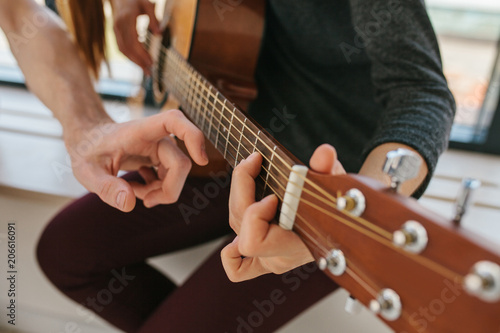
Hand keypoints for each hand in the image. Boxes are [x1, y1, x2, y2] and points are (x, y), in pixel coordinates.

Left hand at [66, 110, 207, 211]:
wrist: (87, 141)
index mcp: (141, 131)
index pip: (175, 121)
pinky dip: (157, 189)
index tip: (201, 160)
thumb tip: (129, 204)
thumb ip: (106, 187)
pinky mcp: (160, 158)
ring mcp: (160, 148)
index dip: (193, 137)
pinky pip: (170, 178)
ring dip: (160, 191)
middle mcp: (156, 138)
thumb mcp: (87, 172)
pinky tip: (136, 188)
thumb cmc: (87, 150)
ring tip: (131, 192)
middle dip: (167, 190)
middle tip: (143, 202)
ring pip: (178, 174)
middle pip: (181, 165)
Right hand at [110, 0, 160, 73]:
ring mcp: (115, 30)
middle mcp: (118, 26)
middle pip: (127, 49)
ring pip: (123, 50)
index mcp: (127, 19)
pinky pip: (121, 48)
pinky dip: (130, 57)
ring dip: (134, 62)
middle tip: (149, 71)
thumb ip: (154, 18)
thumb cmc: (136, 0)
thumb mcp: (147, 4)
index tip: (151, 62)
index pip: (133, 41)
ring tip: (145, 70)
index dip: (142, 54)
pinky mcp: (115, 33)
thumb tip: (159, 34)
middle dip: (139, 62)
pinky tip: (139, 61)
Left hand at [221, 144, 345, 281]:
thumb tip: (324, 152)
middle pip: (239, 228)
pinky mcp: (262, 260)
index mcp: (294, 247)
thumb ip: (327, 169)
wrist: (348, 226)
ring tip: (252, 172)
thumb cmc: (341, 206)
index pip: (253, 241)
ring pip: (234, 230)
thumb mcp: (336, 184)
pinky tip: (243, 218)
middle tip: (255, 163)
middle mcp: (277, 257)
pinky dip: (229, 250)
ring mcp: (267, 261)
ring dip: (238, 197)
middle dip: (242, 189)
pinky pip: (235, 266)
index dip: (255, 215)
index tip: (273, 196)